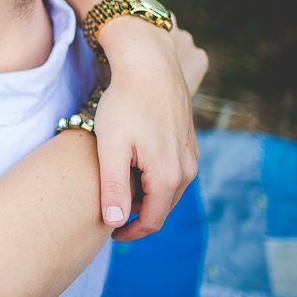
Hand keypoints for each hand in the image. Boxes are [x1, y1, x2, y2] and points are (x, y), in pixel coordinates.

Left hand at [93, 16, 205, 240]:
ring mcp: (190, 153)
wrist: (149, 63)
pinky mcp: (188, 139)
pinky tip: (131, 166)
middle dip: (136, 215)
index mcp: (169, 176)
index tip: (106, 233)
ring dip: (144, 196)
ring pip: (167, 189)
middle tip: (108, 213)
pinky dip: (152, 177)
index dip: (128, 232)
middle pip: (161, 207)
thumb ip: (114, 187)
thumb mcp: (111, 146)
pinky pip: (172, 170)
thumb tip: (115, 224)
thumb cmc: (124, 102)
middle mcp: (187, 169)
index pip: (151, 221)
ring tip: (117, 190)